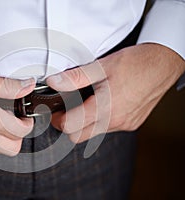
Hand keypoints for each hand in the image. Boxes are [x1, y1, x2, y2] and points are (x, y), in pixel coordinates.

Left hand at [46, 43, 184, 142]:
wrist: (164, 63)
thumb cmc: (136, 63)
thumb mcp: (102, 66)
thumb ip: (75, 77)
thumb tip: (54, 82)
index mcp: (105, 107)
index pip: (70, 127)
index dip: (57, 120)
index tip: (55, 111)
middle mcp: (115, 120)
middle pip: (79, 137)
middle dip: (67, 126)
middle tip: (65, 110)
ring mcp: (124, 124)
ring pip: (94, 134)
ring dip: (84, 124)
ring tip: (84, 104)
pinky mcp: (131, 123)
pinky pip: (108, 129)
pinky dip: (99, 121)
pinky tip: (102, 104)